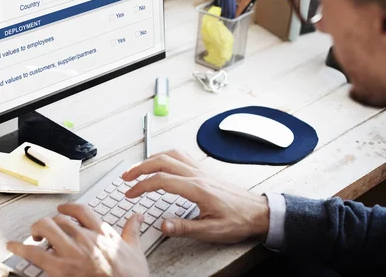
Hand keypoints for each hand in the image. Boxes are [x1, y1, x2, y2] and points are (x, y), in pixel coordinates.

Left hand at [6, 203, 149, 276]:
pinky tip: (12, 246)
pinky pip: (35, 253)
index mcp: (101, 232)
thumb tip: (137, 216)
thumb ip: (132, 231)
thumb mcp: (135, 251)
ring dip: (36, 230)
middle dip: (50, 223)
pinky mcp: (60, 269)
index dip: (68, 208)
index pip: (80, 210)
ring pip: (46, 228)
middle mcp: (84, 238)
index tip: (62, 210)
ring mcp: (71, 252)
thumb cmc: (131, 276)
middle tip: (46, 230)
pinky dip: (20, 248)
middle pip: (59, 219)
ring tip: (34, 236)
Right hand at [121, 150, 269, 244]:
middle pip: (162, 161)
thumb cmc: (238, 220)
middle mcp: (197, 175)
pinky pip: (181, 156)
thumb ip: (185, 227)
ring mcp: (201, 170)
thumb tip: (162, 225)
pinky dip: (166, 156)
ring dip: (151, 159)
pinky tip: (162, 162)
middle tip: (126, 177)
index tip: (130, 193)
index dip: (141, 186)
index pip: (161, 180)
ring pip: (171, 155)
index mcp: (196, 188)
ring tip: (139, 168)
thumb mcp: (212, 230)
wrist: (259, 212)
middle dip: (140, 167)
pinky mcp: (204, 171)